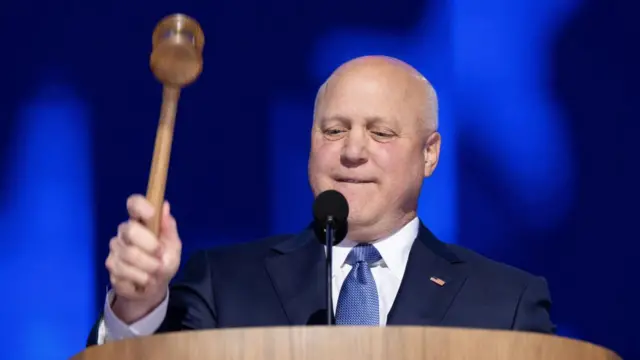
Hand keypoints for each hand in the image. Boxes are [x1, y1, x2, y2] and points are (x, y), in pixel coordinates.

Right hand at [105, 194, 181, 322]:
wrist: (153, 287)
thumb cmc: (164, 261)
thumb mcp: (173, 245)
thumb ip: (169, 228)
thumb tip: (165, 206)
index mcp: (142, 221)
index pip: (134, 203)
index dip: (141, 206)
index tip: (152, 214)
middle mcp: (125, 231)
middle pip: (130, 230)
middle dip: (150, 246)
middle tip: (161, 258)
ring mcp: (115, 248)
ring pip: (128, 255)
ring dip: (148, 268)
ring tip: (155, 273)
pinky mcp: (110, 265)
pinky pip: (123, 272)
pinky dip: (140, 279)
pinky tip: (143, 280)